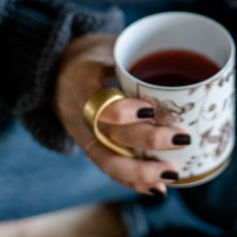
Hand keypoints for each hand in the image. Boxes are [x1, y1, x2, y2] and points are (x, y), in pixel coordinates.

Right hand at [52, 33, 188, 196]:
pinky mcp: (92, 149)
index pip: (100, 104)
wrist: (55, 74)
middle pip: (112, 136)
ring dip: (142, 172)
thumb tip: (177, 61)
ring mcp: (85, 136)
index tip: (152, 109)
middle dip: (148, 140)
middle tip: (182, 138)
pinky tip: (158, 190)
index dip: (125, 112)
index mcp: (81, 84)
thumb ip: (132, 58)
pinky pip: (111, 169)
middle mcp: (80, 115)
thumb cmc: (90, 57)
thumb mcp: (106, 46)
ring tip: (172, 174)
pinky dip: (135, 182)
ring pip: (109, 161)